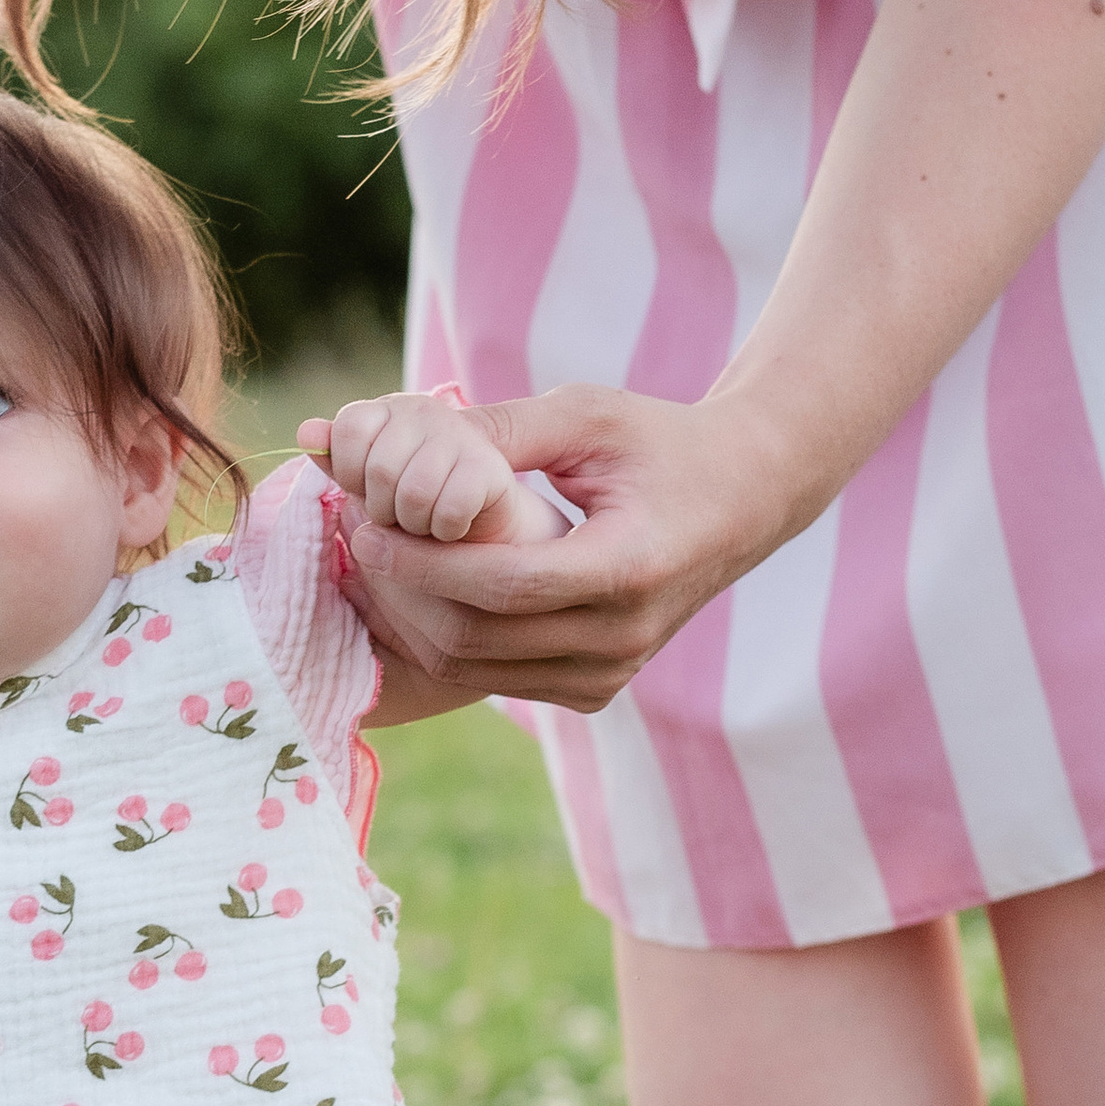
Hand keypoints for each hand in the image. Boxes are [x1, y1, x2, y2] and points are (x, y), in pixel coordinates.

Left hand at [330, 385, 797, 714]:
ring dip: (415, 625)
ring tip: (380, 566)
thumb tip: (390, 432)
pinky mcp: (599, 689)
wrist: (746, 496)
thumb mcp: (587, 417)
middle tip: (359, 540)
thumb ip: (497, 428)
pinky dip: (451, 645)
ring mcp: (612, 672)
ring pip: (478, 672)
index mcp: (627, 569)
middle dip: (403, 593)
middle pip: (477, 638)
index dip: (420, 564)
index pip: (499, 587)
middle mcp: (622, 636)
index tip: (366, 525)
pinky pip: (502, 682)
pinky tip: (421, 597)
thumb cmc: (662, 444)